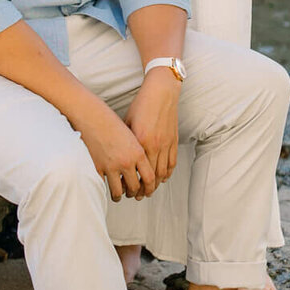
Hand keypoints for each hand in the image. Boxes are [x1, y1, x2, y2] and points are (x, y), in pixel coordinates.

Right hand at [75, 96, 156, 200]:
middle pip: (135, 187)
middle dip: (134, 193)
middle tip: (132, 195)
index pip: (149, 178)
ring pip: (119, 191)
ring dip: (119, 195)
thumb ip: (137, 152)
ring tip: (118, 195)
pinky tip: (105, 187)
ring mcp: (111, 166)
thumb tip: (141, 167)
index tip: (146, 191)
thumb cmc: (111, 122)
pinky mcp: (97, 168)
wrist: (92, 116)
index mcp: (138, 152)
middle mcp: (126, 161)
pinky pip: (103, 185)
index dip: (149, 188)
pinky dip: (105, 188)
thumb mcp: (131, 136)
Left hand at [123, 70, 179, 190]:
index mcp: (140, 143)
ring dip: (156, 185)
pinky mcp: (174, 141)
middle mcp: (154, 146)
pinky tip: (162, 178)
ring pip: (162, 173)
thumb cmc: (140, 105)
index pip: (136, 171)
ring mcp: (166, 144)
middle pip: (150, 177)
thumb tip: (115, 157)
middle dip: (144, 190)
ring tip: (149, 191)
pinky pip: (172, 163)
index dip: (131, 185)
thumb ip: (124, 141)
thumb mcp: (126, 123)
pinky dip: (167, 173)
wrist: (161, 93)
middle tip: (138, 197)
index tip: (126, 192)